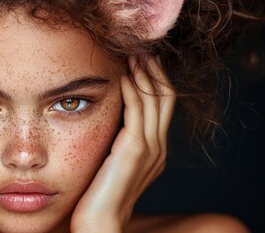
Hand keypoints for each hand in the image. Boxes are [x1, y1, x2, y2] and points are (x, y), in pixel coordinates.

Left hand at [71, 55, 175, 231]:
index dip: (155, 80)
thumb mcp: (112, 162)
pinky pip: (138, 110)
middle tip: (139, 49)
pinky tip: (121, 76)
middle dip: (153, 70)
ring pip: (155, 100)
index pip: (162, 106)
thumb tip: (109, 118)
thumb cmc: (99, 195)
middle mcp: (158, 148)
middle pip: (166, 97)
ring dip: (143, 74)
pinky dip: (132, 90)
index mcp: (155, 150)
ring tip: (131, 55)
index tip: (140, 60)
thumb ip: (117, 141)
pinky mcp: (134, 150)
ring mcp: (150, 149)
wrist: (99, 223)